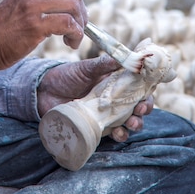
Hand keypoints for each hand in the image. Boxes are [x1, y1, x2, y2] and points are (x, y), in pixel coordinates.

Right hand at [0, 0, 87, 69]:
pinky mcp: (35, 26)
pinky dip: (75, 35)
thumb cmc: (4, 31)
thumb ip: (41, 3)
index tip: (75, 16)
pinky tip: (68, 43)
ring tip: (72, 40)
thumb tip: (70, 9)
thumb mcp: (21, 7)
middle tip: (77, 30)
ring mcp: (33, 8)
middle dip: (82, 15)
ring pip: (73, 8)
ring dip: (80, 27)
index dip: (77, 0)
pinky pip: (67, 24)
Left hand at [37, 54, 153, 140]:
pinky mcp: (99, 126)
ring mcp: (108, 113)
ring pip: (130, 120)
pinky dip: (120, 135)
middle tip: (141, 108)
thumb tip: (122, 58)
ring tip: (132, 123)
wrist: (44, 92)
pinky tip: (118, 133)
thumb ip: (102, 64)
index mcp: (116, 81)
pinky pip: (115, 133)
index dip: (148, 87)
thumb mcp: (85, 68)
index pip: (139, 84)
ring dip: (136, 124)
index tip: (149, 90)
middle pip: (139, 104)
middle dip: (145, 108)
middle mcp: (115, 98)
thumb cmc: (67, 76)